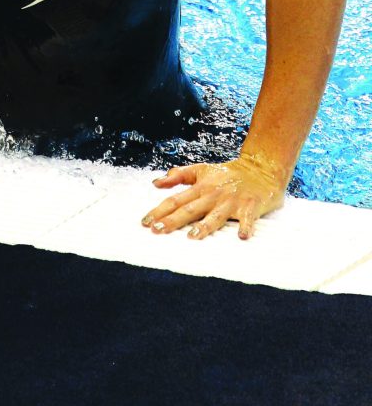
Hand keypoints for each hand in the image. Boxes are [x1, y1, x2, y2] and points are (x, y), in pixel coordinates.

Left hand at [141, 154, 286, 240]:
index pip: (175, 200)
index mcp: (200, 188)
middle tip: (158, 231)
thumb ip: (178, 175)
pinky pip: (248, 219)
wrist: (259, 168)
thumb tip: (155, 183)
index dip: (159, 211)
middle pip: (190, 209)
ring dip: (205, 226)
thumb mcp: (201, 170)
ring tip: (193, 236)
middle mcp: (213, 195)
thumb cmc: (227, 173)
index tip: (145, 222)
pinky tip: (242, 236)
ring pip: (216, 215)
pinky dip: (246, 227)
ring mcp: (232, 201)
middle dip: (173, 220)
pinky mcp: (251, 206)